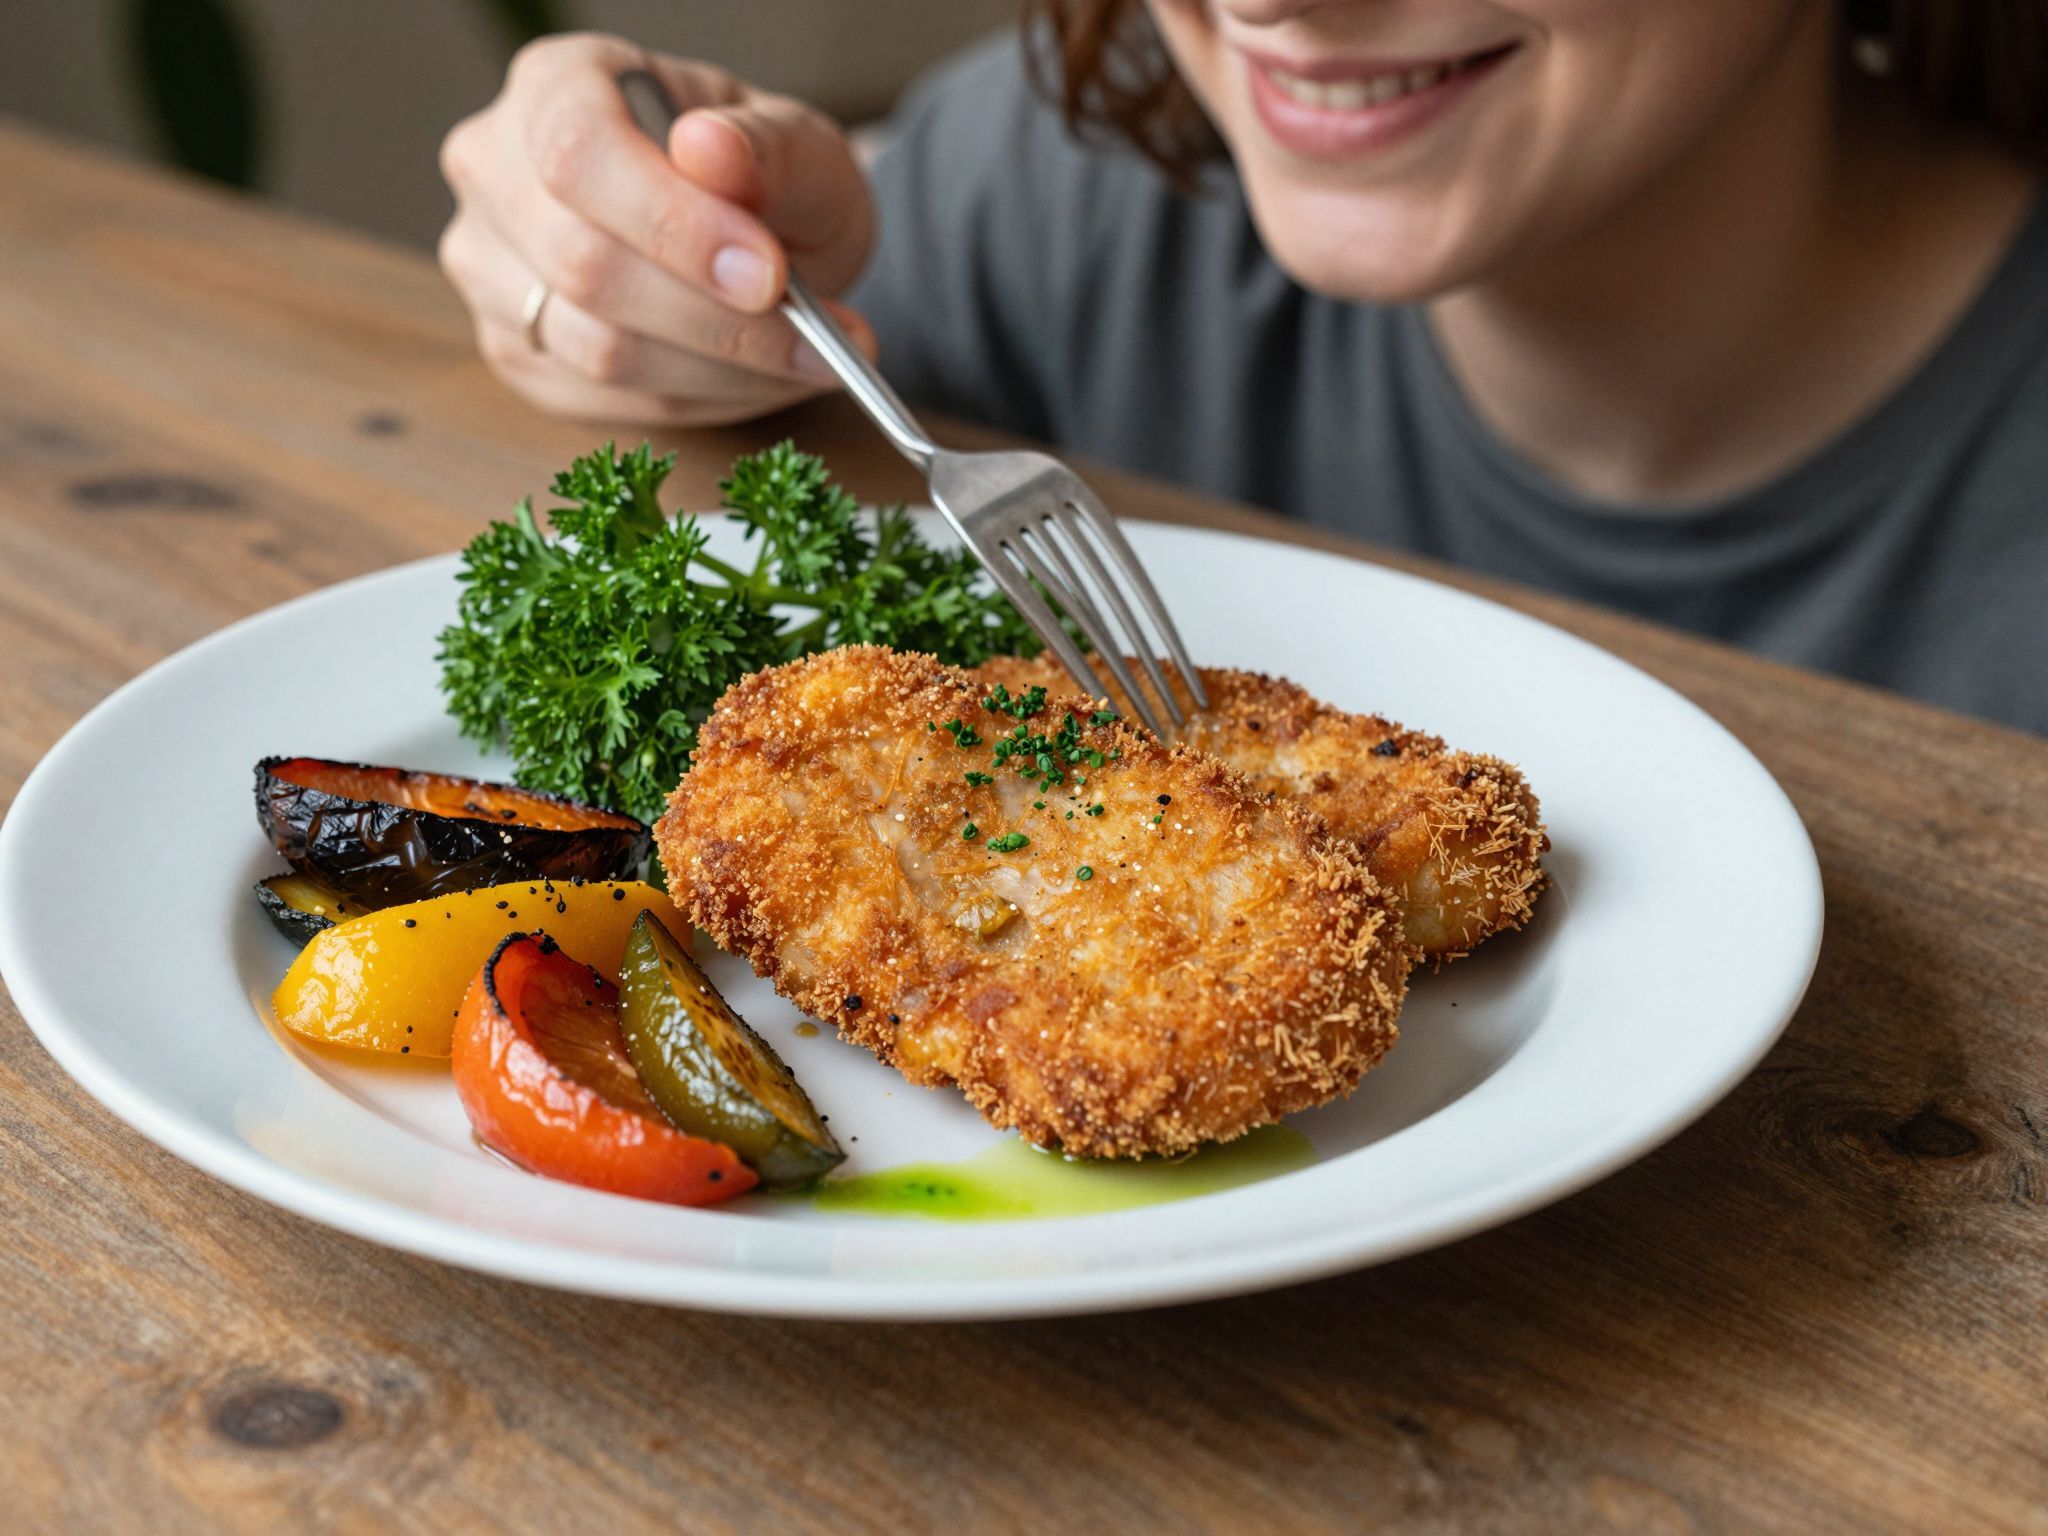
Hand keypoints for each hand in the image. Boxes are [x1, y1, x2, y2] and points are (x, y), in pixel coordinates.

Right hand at [437, 32, 876, 425]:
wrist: (752, 237)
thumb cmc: (764, 176)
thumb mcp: (798, 145)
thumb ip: (766, 148)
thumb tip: (710, 150)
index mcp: (556, 85)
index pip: (581, 154)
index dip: (675, 225)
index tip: (771, 276)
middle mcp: (497, 172)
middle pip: (584, 268)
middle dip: (719, 320)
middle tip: (825, 338)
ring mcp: (490, 270)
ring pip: (597, 353)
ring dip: (725, 373)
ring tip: (812, 358)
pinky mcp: (517, 354)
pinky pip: (610, 405)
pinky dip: (704, 403)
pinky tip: (759, 376)